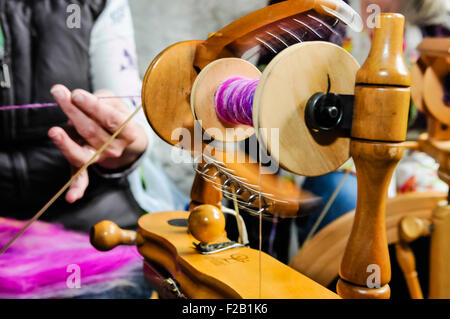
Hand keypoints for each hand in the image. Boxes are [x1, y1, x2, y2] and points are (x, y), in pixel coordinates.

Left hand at [48, 84, 147, 202]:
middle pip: (92, 132)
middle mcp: (116, 149)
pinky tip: (71, 198)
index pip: (111, 120)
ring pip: (81, 151)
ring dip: (65, 141)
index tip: (77, 94)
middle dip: (73, 112)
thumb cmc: (113, 114)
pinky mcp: (86, 165)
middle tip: (59, 93)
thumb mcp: (113, 103)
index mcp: (129, 133)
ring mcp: (101, 159)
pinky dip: (77, 189)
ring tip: (54, 130)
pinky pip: (82, 178)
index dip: (93, 107)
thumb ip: (100, 101)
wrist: (119, 133)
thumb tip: (74, 98)